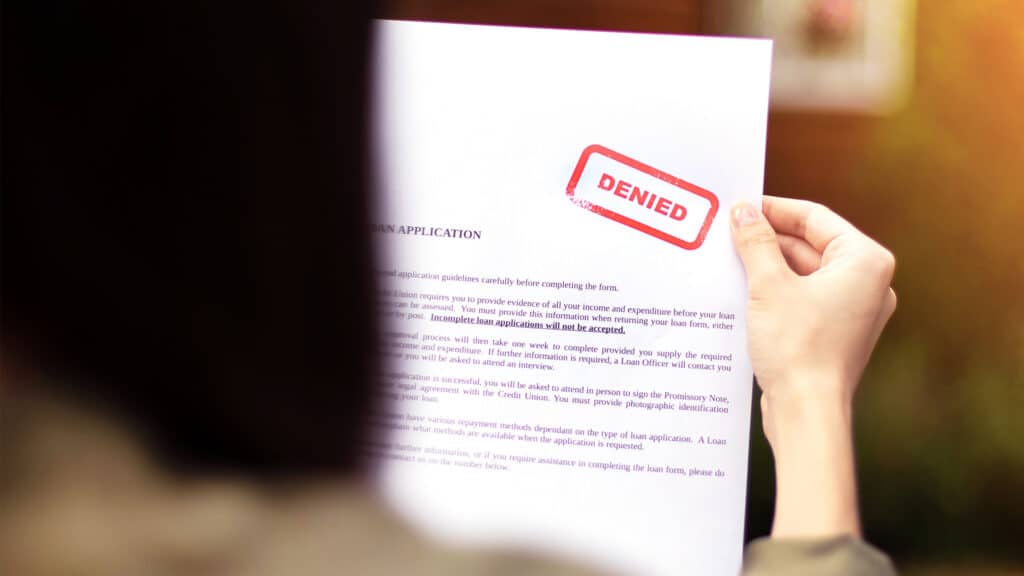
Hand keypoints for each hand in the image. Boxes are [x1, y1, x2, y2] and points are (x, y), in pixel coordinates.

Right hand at [730, 196, 896, 538]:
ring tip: (727, 262)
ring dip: (766, 267)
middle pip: (809, 244)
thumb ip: (755, 242)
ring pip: (803, 273)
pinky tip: (740, 292)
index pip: (815, 217)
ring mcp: (852, 311)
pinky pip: (801, 299)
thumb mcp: (768, 285)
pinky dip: (773, 292)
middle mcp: (867, 284)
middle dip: (766, 239)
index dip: (773, 208)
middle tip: (726, 233)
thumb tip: (743, 211)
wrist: (807, 413)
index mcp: (865, 261)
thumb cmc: (798, 349)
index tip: (739, 206)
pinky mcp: (833, 334)